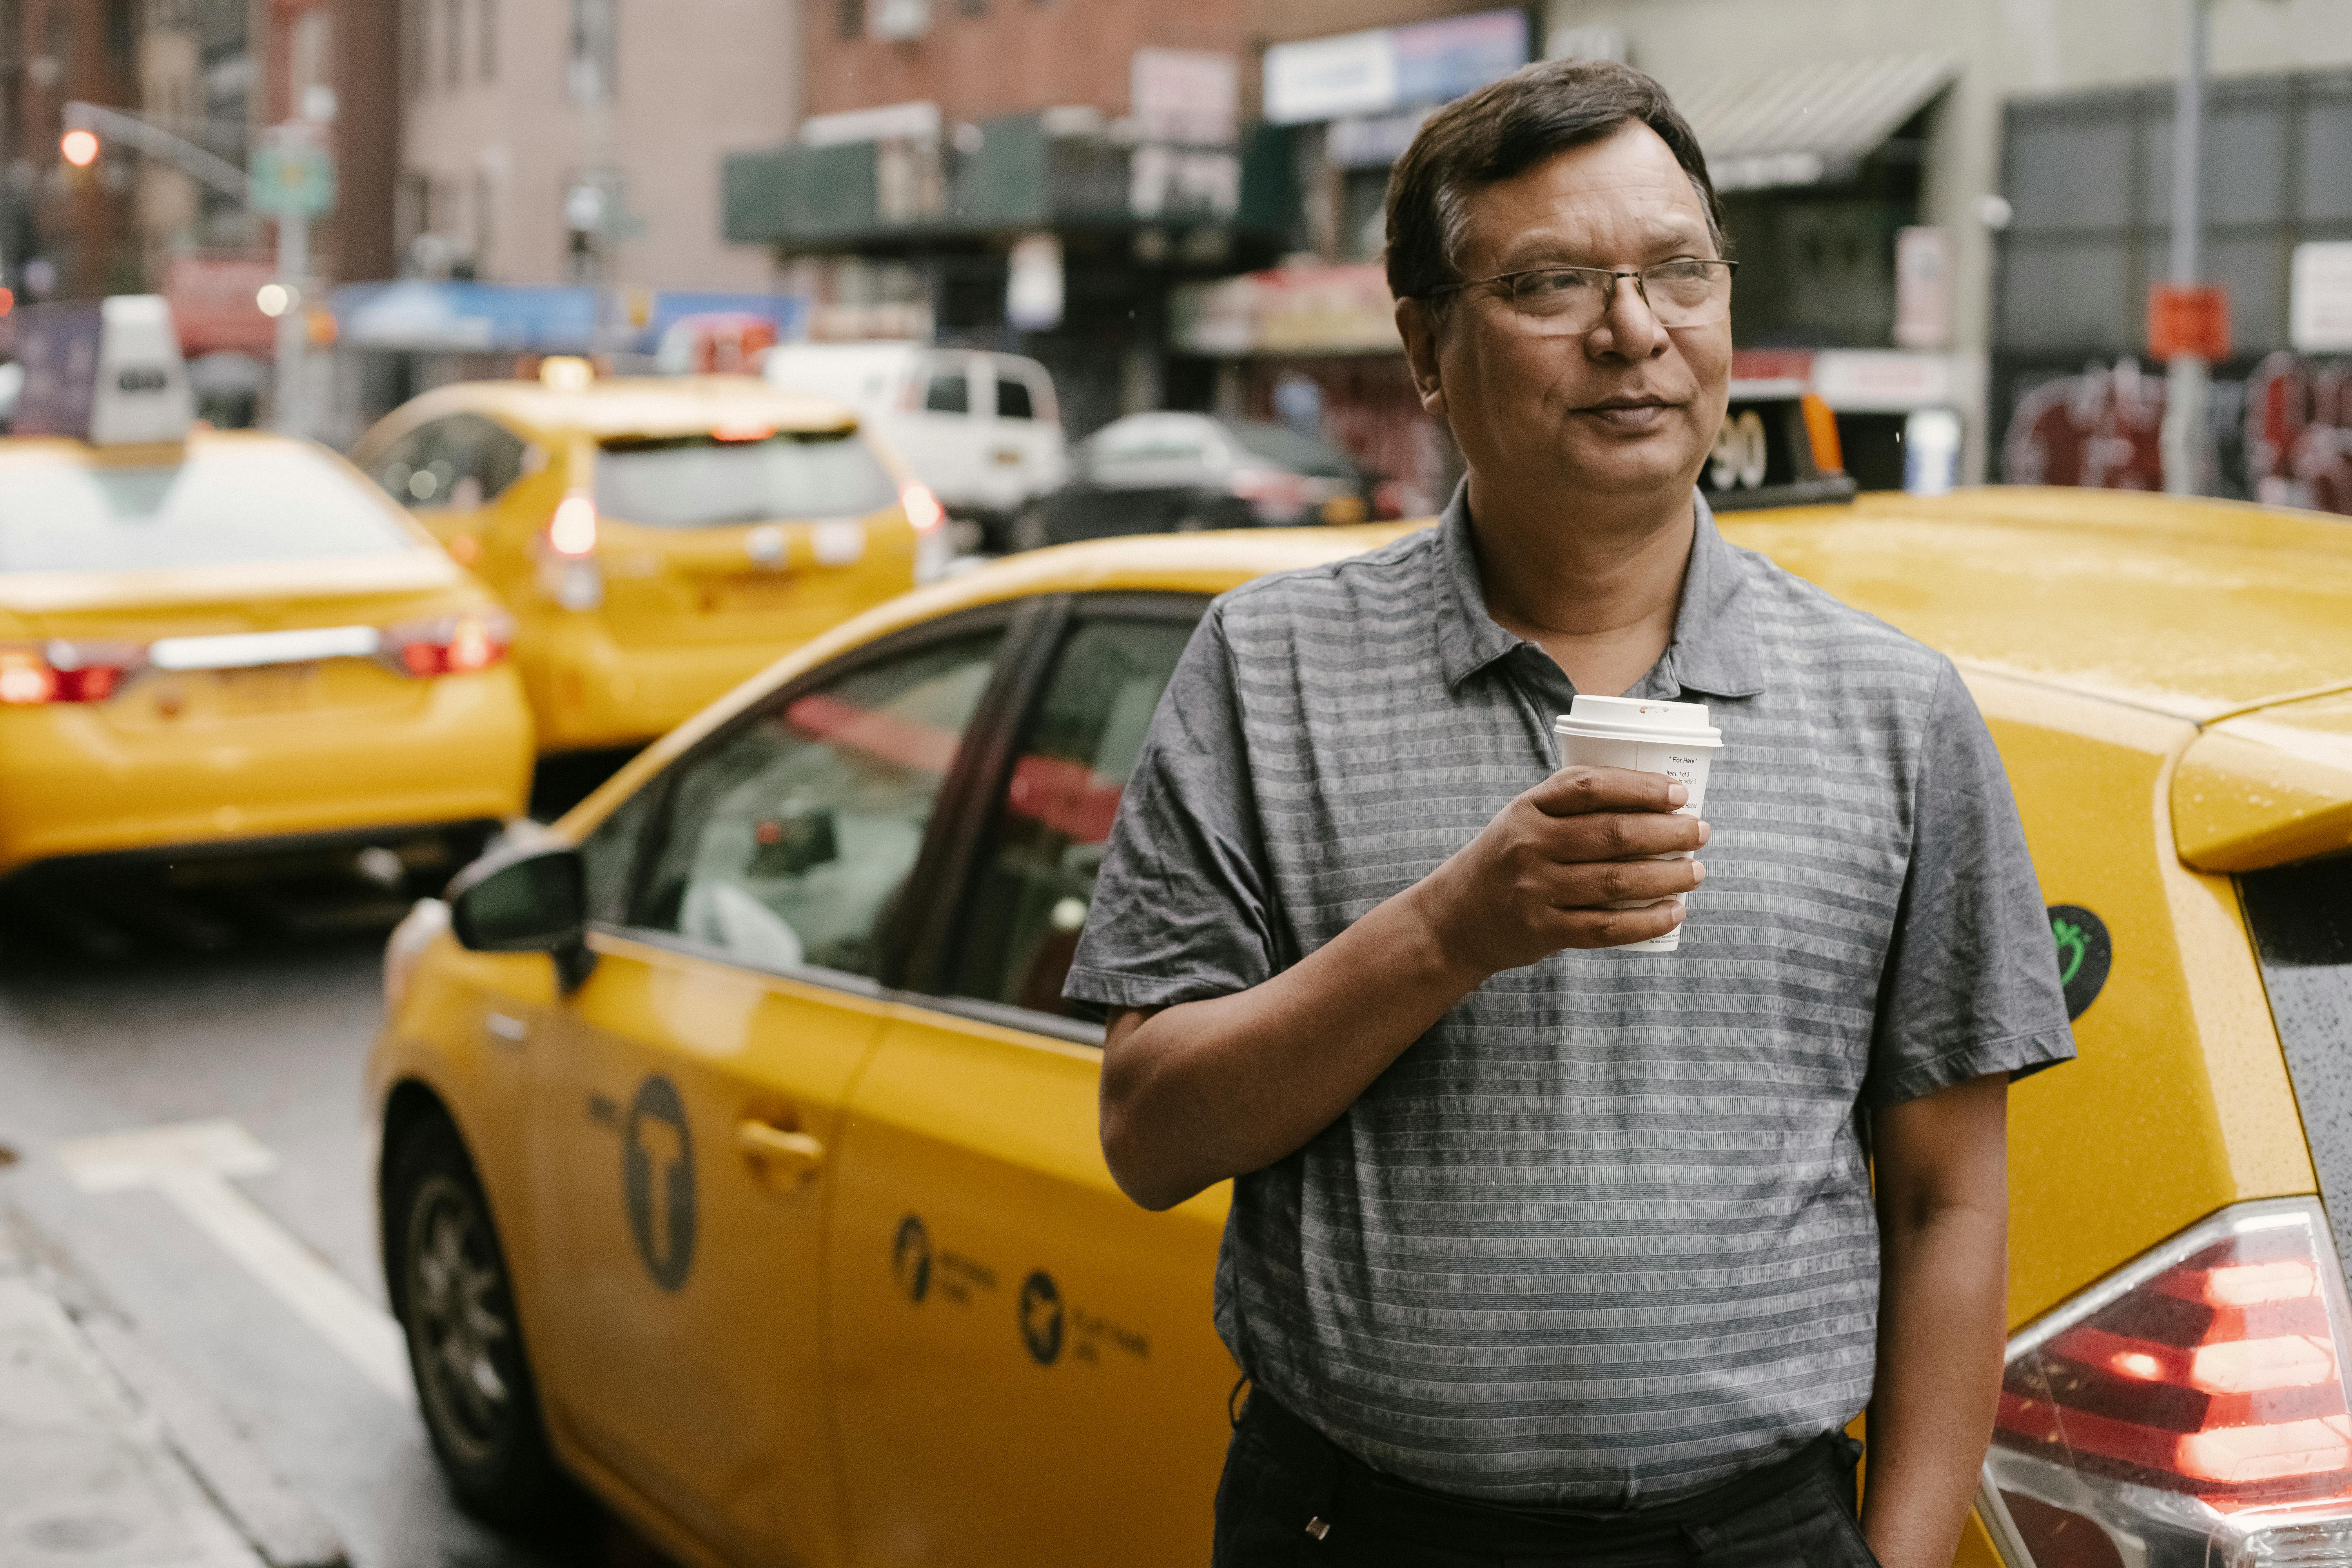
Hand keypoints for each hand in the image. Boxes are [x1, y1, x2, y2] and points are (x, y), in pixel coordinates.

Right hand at [1407, 766, 1708, 973]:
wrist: (1455, 917)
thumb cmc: (1507, 859)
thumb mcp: (1524, 818)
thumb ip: (1572, 806)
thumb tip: (1655, 802)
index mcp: (1528, 808)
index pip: (1590, 787)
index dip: (1641, 787)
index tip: (1679, 793)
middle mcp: (1530, 846)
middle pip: (1613, 835)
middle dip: (1668, 832)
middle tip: (1700, 832)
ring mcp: (1535, 891)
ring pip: (1616, 882)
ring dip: (1667, 877)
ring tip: (1696, 872)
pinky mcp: (1543, 931)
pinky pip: (1607, 928)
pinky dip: (1647, 922)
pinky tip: (1674, 912)